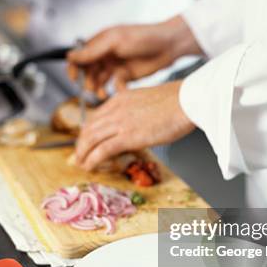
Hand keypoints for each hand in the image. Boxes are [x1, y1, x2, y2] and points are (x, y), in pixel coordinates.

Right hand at [67, 15, 202, 96]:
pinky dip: (116, 89)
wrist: (168, 46)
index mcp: (100, 42)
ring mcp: (116, 66)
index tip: (74, 78)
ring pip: (100, 81)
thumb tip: (70, 56)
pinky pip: (115, 86)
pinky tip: (121, 90)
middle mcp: (106, 54)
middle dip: (87, 81)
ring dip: (98, 88)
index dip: (74, 67)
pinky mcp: (126, 76)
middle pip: (88, 71)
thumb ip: (92, 50)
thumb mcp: (115, 41)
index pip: (80, 56)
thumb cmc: (143, 37)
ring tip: (102, 94)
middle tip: (91, 89)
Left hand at [75, 81, 194, 170]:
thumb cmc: (178, 102)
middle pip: (89, 128)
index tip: (86, 141)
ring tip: (81, 164)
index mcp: (121, 99)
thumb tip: (137, 126)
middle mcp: (116, 109)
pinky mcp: (128, 136)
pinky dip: (92, 160)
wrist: (187, 101)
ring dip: (83, 154)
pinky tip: (89, 167)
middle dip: (81, 144)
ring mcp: (120, 122)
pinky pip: (102, 150)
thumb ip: (137, 112)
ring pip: (91, 139)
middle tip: (79, 156)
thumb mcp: (149, 101)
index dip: (88, 131)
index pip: (96, 116)